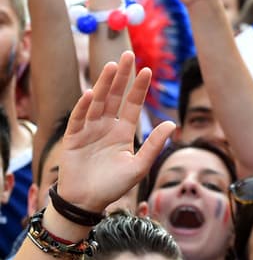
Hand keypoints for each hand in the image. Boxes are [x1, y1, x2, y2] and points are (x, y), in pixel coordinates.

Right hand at [55, 52, 175, 212]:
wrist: (85, 204)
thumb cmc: (113, 187)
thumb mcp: (138, 167)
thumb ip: (154, 146)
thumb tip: (173, 124)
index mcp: (123, 131)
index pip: (132, 104)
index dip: (139, 87)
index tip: (147, 69)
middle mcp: (106, 126)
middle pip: (115, 96)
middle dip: (121, 76)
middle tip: (127, 55)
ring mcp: (88, 131)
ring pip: (97, 102)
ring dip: (103, 84)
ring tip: (111, 66)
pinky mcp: (72, 139)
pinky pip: (78, 119)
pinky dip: (83, 107)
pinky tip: (90, 93)